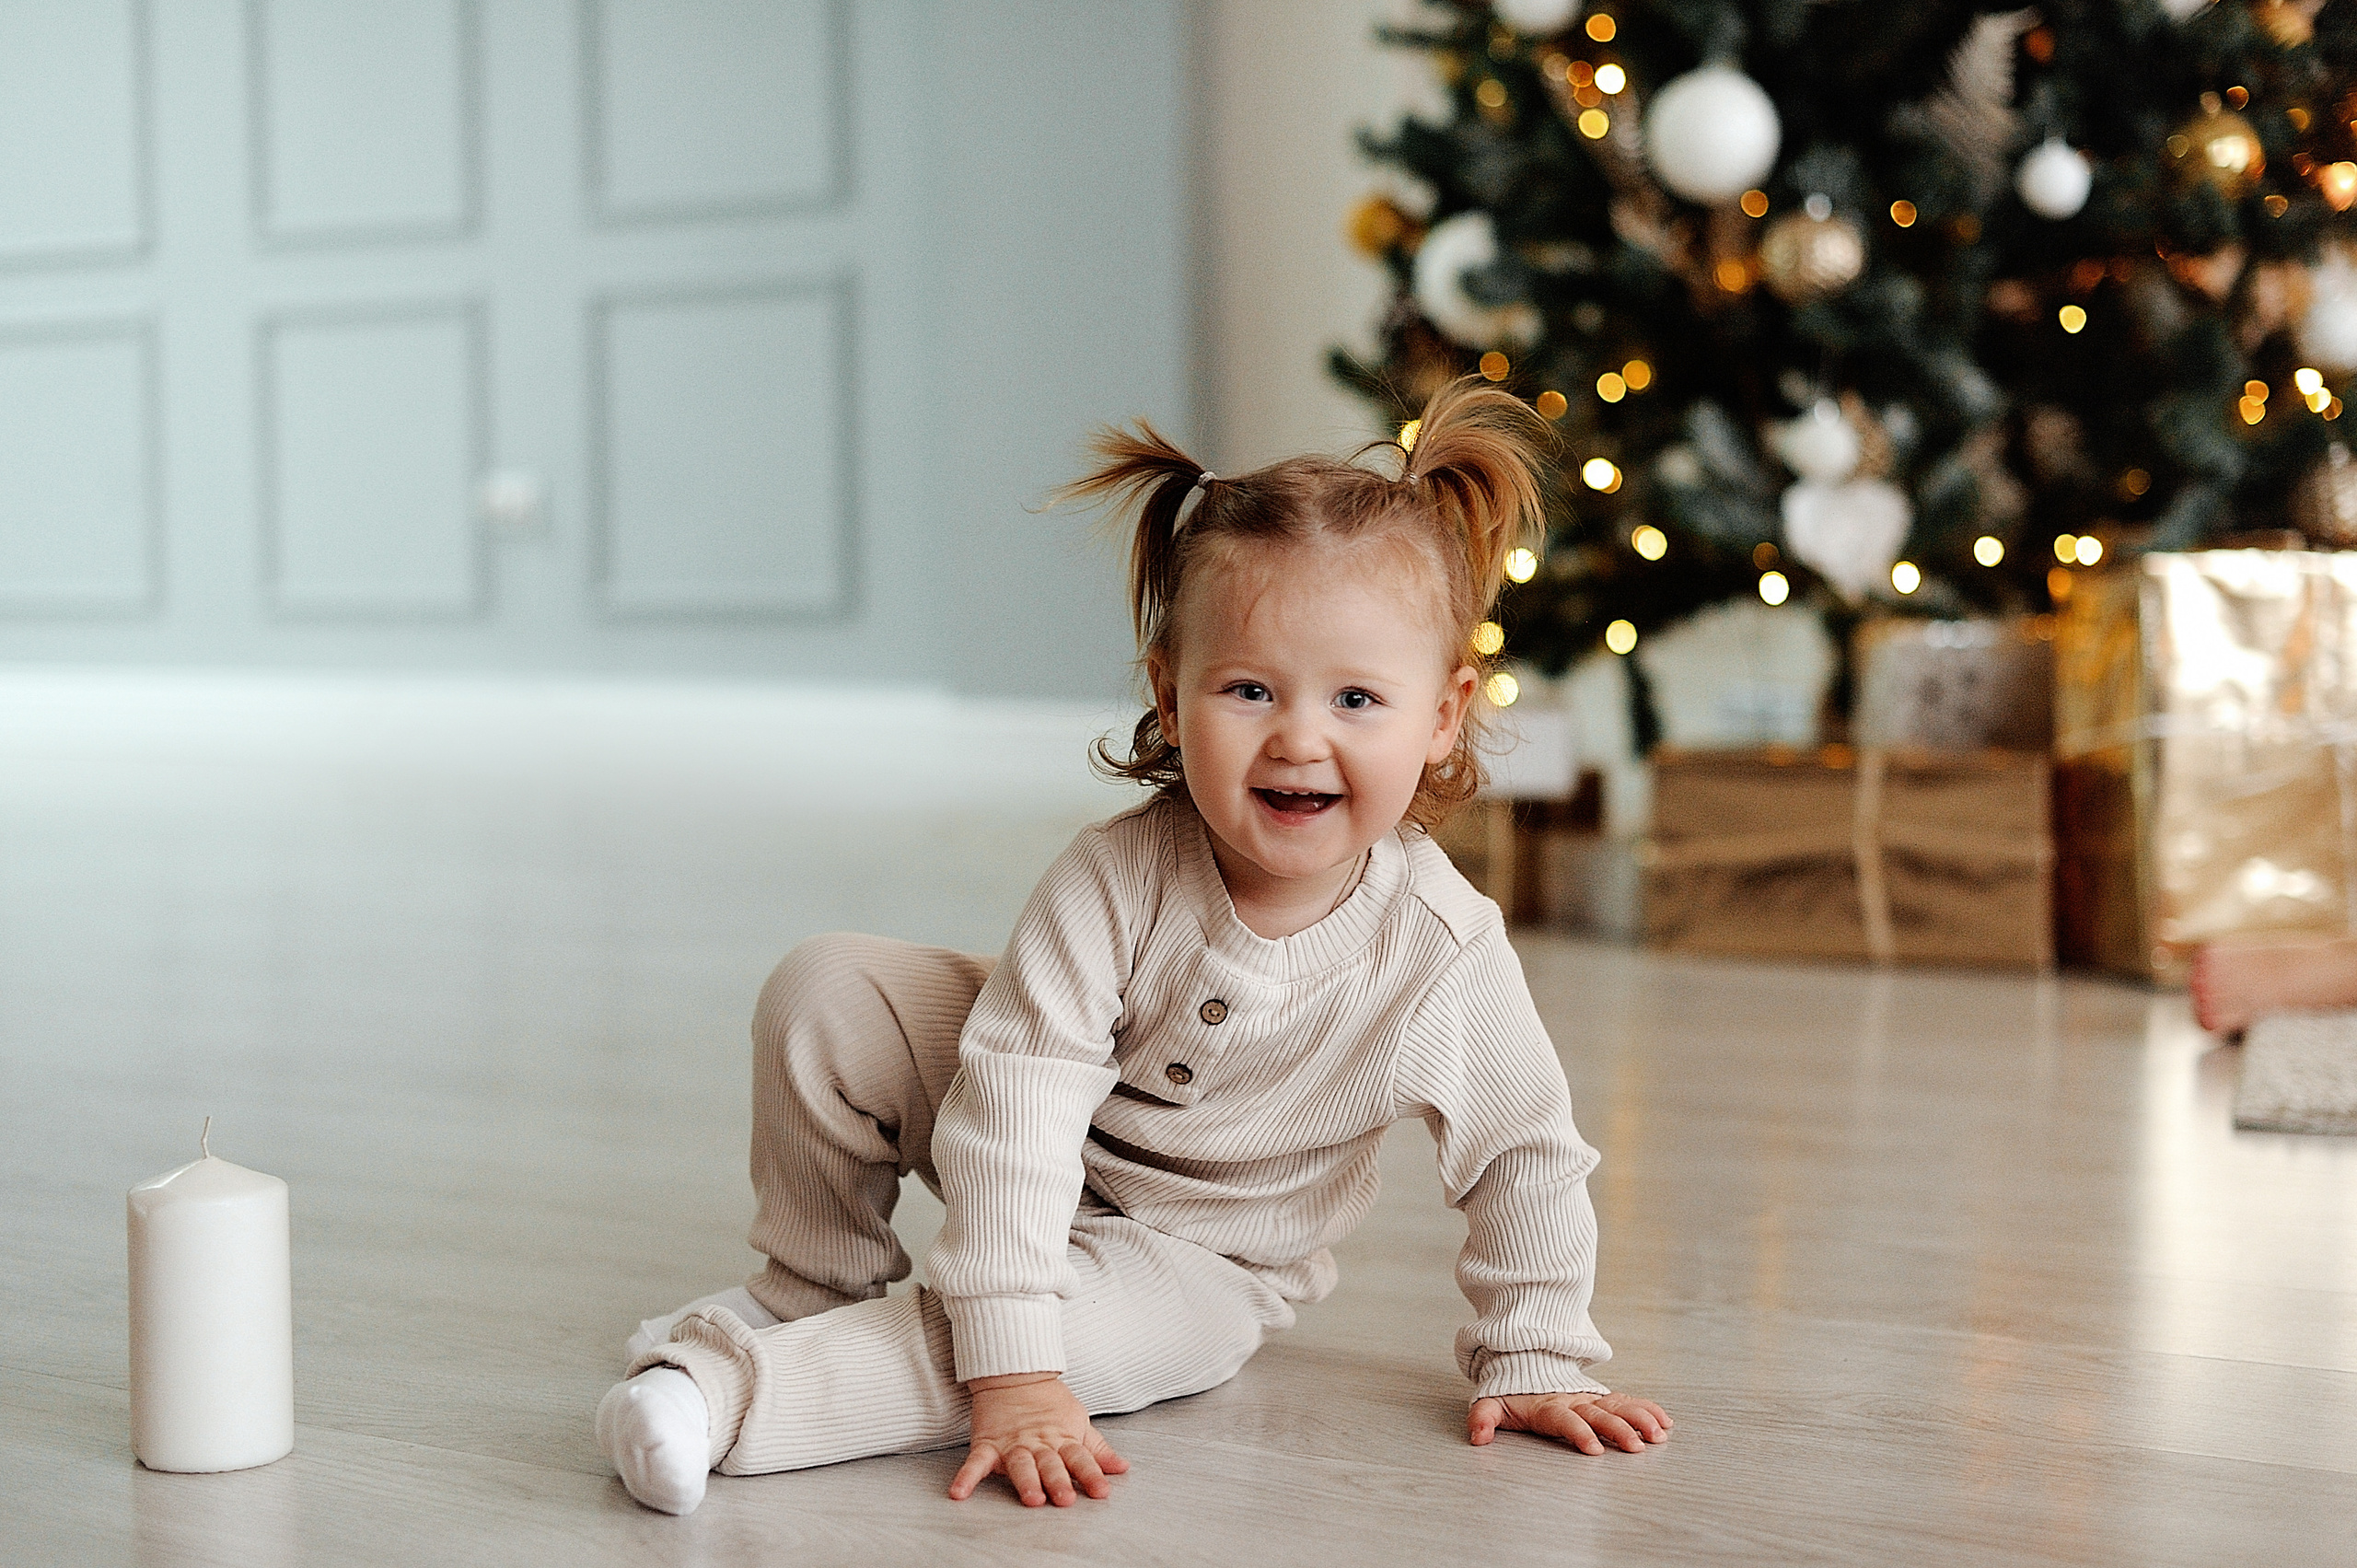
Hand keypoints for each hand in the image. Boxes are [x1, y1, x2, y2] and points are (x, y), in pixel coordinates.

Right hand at [949, 1372, 1129, 1505]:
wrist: (1015, 1372)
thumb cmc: (1050, 1403)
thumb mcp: (1078, 1422)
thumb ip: (1098, 1449)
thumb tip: (1122, 1468)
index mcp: (1062, 1439)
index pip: (1080, 1458)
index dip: (1091, 1475)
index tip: (1102, 1492)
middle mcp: (1038, 1444)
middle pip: (1050, 1464)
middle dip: (1058, 1482)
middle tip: (1065, 1500)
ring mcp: (1012, 1443)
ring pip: (1020, 1464)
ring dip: (1026, 1481)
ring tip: (1031, 1498)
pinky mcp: (988, 1443)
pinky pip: (976, 1462)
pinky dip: (967, 1477)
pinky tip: (959, 1493)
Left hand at [1468, 1390, 1671, 1454]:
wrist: (1525, 1361)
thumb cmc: (1511, 1392)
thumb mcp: (1491, 1403)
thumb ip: (1483, 1419)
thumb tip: (1478, 1438)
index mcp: (1548, 1406)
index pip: (1564, 1419)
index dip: (1578, 1432)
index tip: (1594, 1449)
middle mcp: (1574, 1400)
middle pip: (1598, 1414)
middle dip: (1618, 1430)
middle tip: (1637, 1447)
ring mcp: (1590, 1398)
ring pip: (1618, 1406)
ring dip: (1639, 1419)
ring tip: (1659, 1435)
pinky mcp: (1602, 1399)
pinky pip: (1627, 1402)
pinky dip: (1646, 1409)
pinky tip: (1664, 1423)